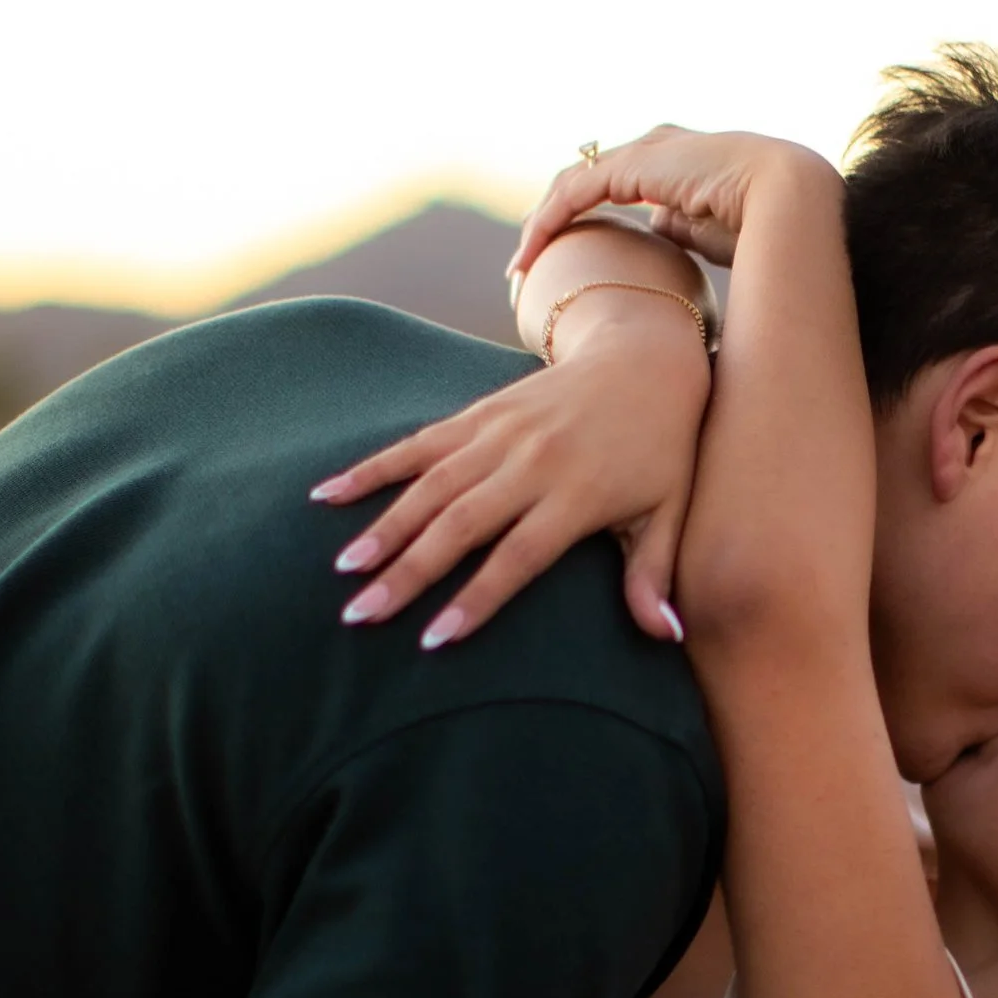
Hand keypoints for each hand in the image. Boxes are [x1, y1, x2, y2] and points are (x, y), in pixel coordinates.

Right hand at [310, 289, 710, 648]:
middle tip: (361, 614)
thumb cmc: (661, 448)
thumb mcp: (669, 513)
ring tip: (344, 568)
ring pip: (429, 485)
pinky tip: (328, 494)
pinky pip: (418, 444)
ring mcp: (499, 434)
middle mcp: (530, 463)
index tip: (434, 638)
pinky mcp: (478, 413)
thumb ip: (654, 576)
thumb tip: (666, 637)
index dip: (475, 598)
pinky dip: (372, 468)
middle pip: (459, 525)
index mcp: (576, 495)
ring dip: (383, 526)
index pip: (517, 557)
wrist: (644, 359)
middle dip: (407, 572)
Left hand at [508, 125, 841, 290]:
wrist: (791, 203)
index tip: (567, 250)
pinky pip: (576, 193)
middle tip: (529, 256)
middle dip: (555, 215)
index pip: (617, 180)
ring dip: (543, 223)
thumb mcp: (713, 231)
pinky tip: (531, 251)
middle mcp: (657, 147)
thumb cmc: (767, 227)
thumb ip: (682, 224)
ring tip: (521, 264)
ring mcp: (644, 151)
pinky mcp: (633, 167)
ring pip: (574, 183)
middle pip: (587, 176)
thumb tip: (659, 227)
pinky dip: (549, 222)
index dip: (586, 212)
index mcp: (678, 161)